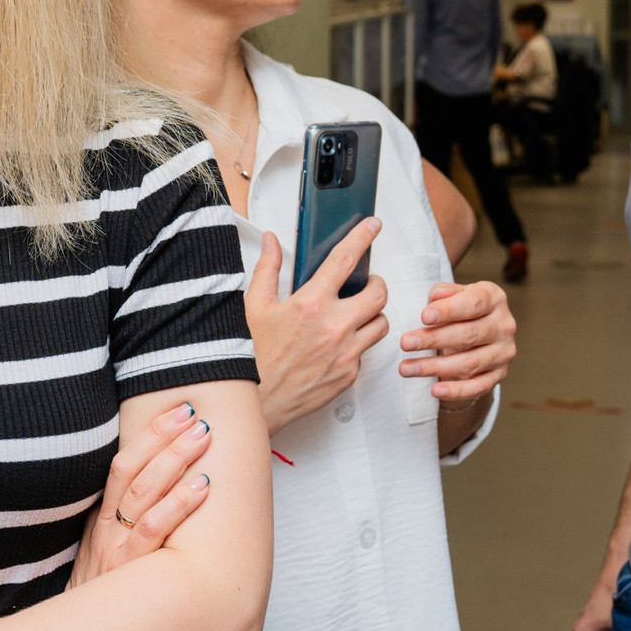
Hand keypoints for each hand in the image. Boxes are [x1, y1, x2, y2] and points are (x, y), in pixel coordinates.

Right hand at [70, 400, 213, 589]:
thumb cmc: (102, 602)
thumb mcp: (102, 559)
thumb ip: (122, 527)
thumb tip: (161, 494)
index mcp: (100, 521)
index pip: (121, 466)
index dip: (149, 437)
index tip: (176, 412)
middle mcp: (107, 531)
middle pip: (134, 472)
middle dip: (165, 439)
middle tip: (193, 414)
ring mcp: (117, 550)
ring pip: (144, 495)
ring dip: (175, 461)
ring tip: (201, 437)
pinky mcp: (128, 573)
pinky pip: (152, 532)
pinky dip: (176, 506)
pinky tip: (202, 487)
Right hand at [249, 224, 389, 433]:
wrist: (254, 404)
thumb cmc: (250, 357)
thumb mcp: (253, 306)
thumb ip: (267, 270)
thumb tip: (272, 243)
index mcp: (310, 304)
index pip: (345, 260)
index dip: (362, 237)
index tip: (372, 226)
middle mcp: (334, 328)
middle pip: (379, 294)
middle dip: (376, 284)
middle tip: (365, 284)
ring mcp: (345, 354)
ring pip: (380, 324)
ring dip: (372, 315)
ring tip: (354, 314)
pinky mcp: (348, 375)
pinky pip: (365, 353)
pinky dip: (357, 345)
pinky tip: (338, 344)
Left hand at [400, 279, 514, 407]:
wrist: (480, 330)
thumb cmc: (461, 308)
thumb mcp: (453, 294)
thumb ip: (444, 293)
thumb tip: (436, 297)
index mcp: (494, 298)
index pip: (473, 304)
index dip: (448, 311)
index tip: (423, 317)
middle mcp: (504, 325)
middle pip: (468, 335)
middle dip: (433, 340)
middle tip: (405, 343)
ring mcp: (504, 352)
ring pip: (469, 363)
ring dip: (434, 367)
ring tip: (406, 368)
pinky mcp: (499, 374)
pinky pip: (478, 386)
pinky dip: (456, 391)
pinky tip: (435, 391)